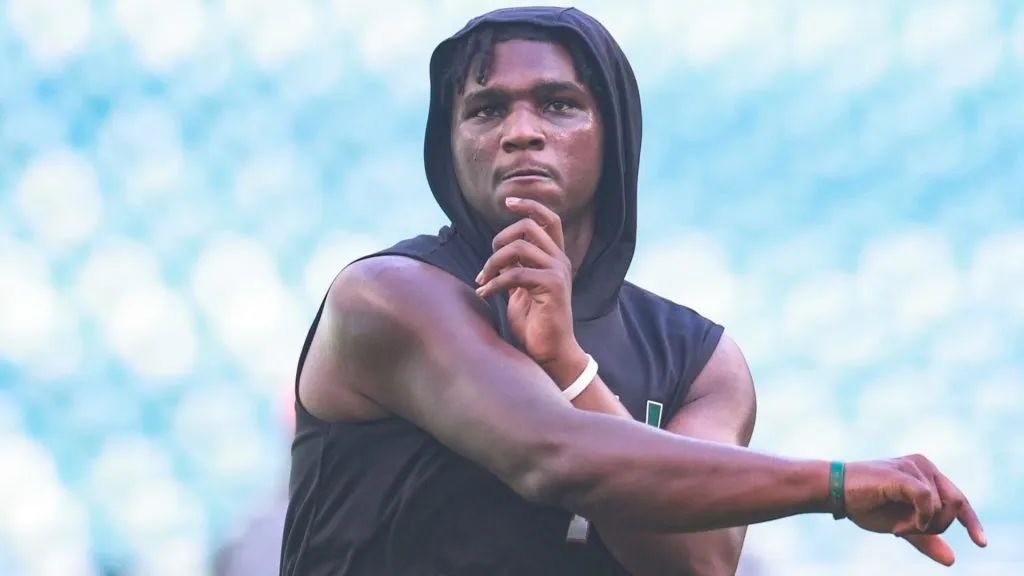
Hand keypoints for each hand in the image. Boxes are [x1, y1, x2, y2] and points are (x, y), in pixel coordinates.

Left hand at [475, 197, 584, 381]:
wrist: (550, 352)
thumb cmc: (534, 323)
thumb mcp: (521, 290)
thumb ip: (515, 268)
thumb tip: (497, 254)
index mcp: (554, 258)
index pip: (548, 219)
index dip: (529, 205)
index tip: (508, 202)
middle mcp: (560, 260)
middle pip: (529, 226)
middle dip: (500, 238)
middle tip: (487, 263)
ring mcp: (558, 272)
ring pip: (519, 247)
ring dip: (493, 262)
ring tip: (483, 280)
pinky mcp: (552, 286)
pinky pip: (515, 273)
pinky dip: (494, 282)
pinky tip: (485, 294)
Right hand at [844, 455, 986, 565]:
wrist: (834, 492)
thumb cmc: (865, 504)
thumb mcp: (901, 525)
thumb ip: (926, 538)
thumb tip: (952, 560)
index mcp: (926, 474)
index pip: (959, 500)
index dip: (972, 522)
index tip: (981, 543)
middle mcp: (924, 466)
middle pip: (955, 505)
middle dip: (936, 527)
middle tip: (907, 532)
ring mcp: (914, 467)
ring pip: (941, 507)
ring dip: (921, 526)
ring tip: (896, 528)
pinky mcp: (903, 473)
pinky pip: (928, 501)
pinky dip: (919, 519)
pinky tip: (899, 528)